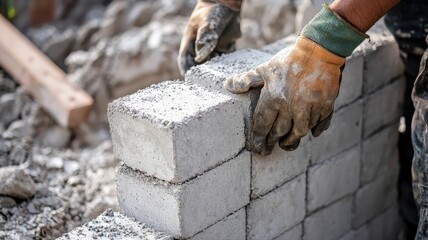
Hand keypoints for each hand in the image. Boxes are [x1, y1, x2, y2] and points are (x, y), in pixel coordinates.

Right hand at [178, 0, 240, 75]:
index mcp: (190, 43)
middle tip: (208, 85)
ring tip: (221, 81)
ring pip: (213, 66)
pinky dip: (228, 67)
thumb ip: (205, 37)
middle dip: (203, 76)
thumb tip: (201, 56)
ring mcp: (213, 50)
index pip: (185, 60)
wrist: (226, 5)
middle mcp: (200, 49)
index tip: (190, 79)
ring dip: (216, 73)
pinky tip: (232, 72)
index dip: (186, 70)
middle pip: (199, 66)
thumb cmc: (212, 11)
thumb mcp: (207, 22)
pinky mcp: (224, 50)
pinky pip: (225, 61)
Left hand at [224, 36, 344, 154]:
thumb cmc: (289, 60)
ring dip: (292, 140)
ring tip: (286, 144)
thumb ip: (247, 80)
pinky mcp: (325, 105)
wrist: (319, 50)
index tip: (256, 147)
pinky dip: (315, 129)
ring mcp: (309, 107)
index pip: (262, 125)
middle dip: (272, 142)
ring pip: (299, 132)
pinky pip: (319, 124)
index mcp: (273, 98)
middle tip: (268, 149)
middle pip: (279, 132)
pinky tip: (311, 133)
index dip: (258, 138)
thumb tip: (228, 85)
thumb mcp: (265, 69)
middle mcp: (290, 106)